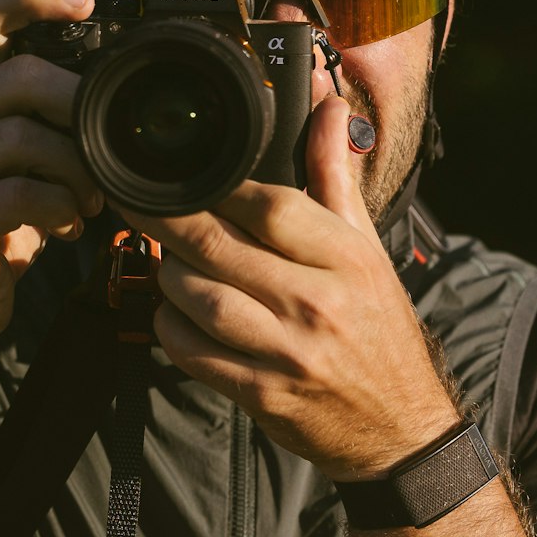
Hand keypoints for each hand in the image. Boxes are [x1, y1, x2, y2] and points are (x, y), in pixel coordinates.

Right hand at [0, 0, 104, 350]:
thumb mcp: (21, 168)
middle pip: (18, 76)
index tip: (87, 0)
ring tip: (91, 199)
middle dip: (79, 104)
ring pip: (21, 136)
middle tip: (108, 142)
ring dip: (75, 167)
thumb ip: (49, 123)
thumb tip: (104, 76)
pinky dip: (56, 207)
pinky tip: (67, 226)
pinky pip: (15, 196)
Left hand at [124, 94, 459, 480]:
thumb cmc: (378, 333)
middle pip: (219, 246)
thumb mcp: (367, 252)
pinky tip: (174, 313)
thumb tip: (328, 105)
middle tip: (137, 202)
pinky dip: (171, 328)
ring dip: (168, 276)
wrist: (400, 430)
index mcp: (346, 259)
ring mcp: (286, 353)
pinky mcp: (261, 395)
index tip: (188, 172)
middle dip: (167, 220)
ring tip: (166, 263)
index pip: (270, 205)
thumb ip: (335, 179)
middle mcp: (316, 303)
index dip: (218, 185)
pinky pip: (193, 353)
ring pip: (198, 298)